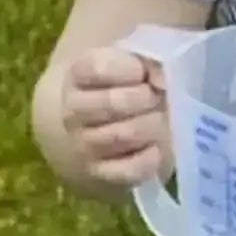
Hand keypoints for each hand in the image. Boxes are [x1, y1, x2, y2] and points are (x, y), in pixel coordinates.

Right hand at [60, 47, 172, 189]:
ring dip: (152, 126)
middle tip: (158, 97)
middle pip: (113, 104)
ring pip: (123, 136)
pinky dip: (150, 159)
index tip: (144, 73)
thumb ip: (151, 60)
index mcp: (78, 76)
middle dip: (147, 99)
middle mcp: (73, 111)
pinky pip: (129, 170)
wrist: (101, 126)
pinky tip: (157, 147)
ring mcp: (84, 145)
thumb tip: (162, 78)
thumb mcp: (135, 63)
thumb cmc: (126, 86)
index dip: (131, 69)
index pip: (98, 69)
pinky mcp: (100, 174)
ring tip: (160, 119)